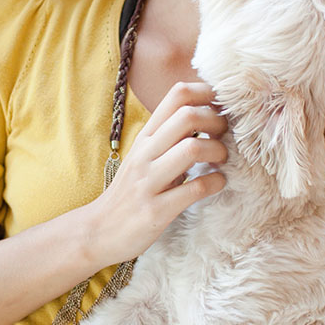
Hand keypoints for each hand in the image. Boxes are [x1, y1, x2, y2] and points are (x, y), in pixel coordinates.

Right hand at [84, 81, 228, 265]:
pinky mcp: (156, 210)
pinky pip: (195, 189)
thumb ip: (170, 137)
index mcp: (146, 137)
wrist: (98, 231)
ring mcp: (149, 182)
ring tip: (221, 161)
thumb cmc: (130, 192)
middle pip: (188, 116)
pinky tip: (218, 184)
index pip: (177, 95)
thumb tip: (208, 117)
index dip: (208, 93)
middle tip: (226, 136)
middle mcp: (145, 154)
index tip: (224, 106)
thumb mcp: (145, 157)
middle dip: (217, 121)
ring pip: (192, 149)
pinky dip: (216, 183)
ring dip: (218, 151)